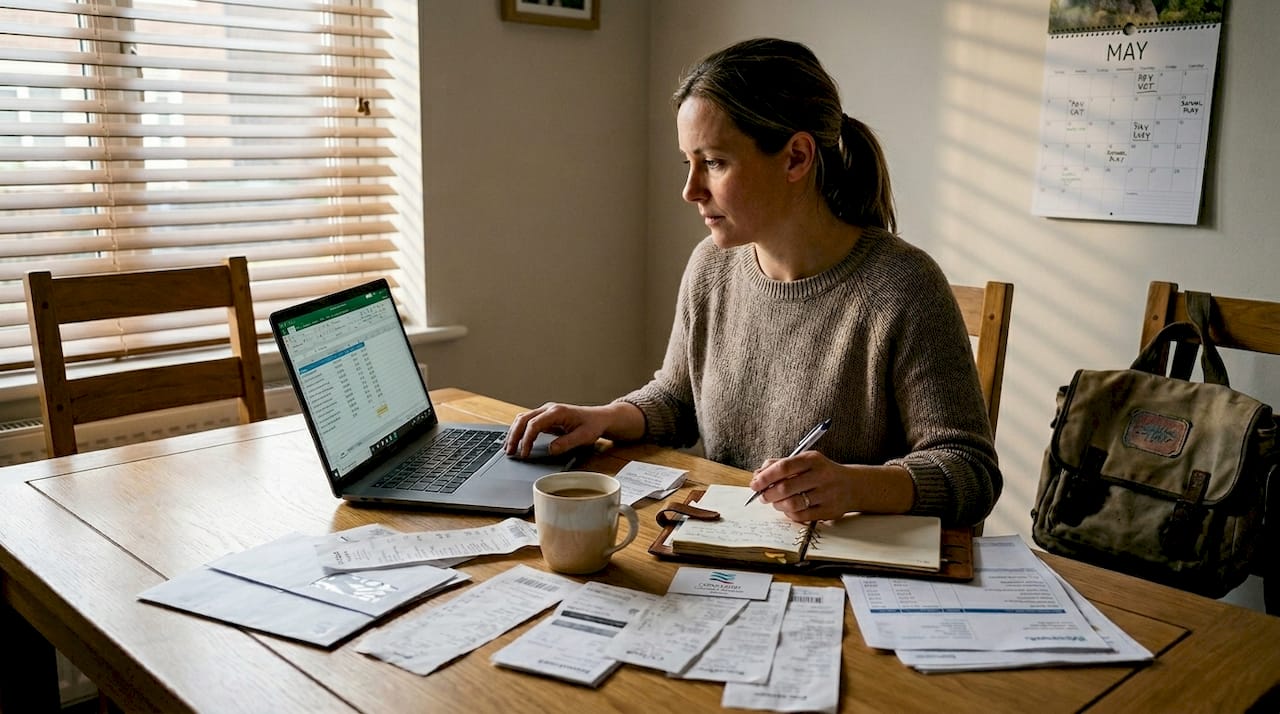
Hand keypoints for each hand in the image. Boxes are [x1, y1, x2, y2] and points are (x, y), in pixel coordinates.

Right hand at [505, 401, 643, 458]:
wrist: (599, 418)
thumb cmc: (593, 425)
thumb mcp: (584, 436)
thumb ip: (567, 443)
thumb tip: (551, 449)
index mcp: (557, 412)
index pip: (534, 424)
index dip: (527, 440)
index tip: (525, 453)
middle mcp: (549, 409)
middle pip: (523, 419)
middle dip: (514, 436)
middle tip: (509, 452)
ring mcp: (545, 412)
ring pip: (522, 419)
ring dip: (514, 433)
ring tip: (508, 448)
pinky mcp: (545, 417)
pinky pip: (527, 422)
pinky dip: (519, 431)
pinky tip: (515, 442)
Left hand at [748, 454, 913, 521]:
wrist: (853, 486)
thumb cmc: (822, 472)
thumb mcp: (805, 461)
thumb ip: (781, 464)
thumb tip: (757, 474)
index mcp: (813, 460)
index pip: (784, 466)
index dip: (766, 476)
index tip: (755, 483)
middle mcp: (822, 476)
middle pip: (785, 488)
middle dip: (768, 494)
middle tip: (762, 496)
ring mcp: (827, 494)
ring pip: (792, 504)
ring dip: (777, 505)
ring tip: (775, 502)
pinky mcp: (830, 511)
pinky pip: (802, 516)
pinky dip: (790, 514)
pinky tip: (789, 509)